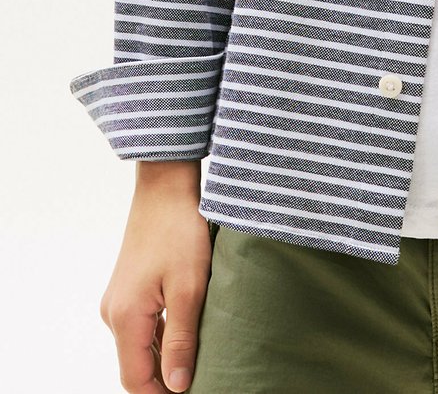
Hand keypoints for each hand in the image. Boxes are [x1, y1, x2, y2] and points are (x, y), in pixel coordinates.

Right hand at [99, 181, 212, 391]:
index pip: (136, 380)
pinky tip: (188, 335)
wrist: (165, 186)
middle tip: (202, 380)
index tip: (194, 393)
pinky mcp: (128, 289)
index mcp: (125, 318)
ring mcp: (119, 300)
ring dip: (164, 358)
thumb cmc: (180, 231)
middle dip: (164, 380)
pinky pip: (142, 326)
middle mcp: (114, 313)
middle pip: (135, 366)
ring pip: (139, 346)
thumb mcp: (189, 288)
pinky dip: (161, 338)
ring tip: (199, 362)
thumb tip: (178, 387)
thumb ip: (181, 340)